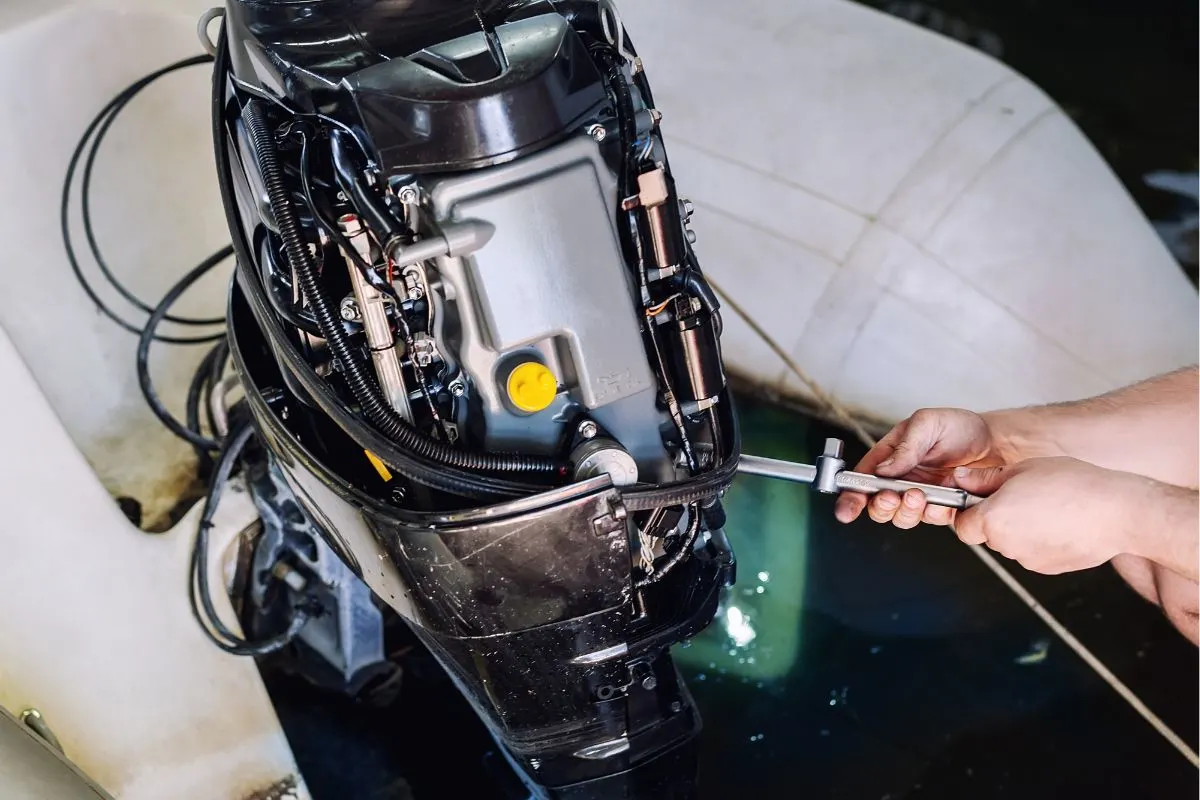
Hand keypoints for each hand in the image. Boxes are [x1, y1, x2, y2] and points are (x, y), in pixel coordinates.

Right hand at [834, 409, 1005, 527]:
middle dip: (880, 505)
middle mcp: (901, 479)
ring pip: (900, 516)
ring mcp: (920, 495)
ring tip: (918, 495)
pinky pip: (931, 519)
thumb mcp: (927, 424)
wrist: (997, 442)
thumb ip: (904, 447)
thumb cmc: (959, 427)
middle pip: (876, 504)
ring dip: (905, 510)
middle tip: (891, 497)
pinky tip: (943, 501)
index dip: (850, 496)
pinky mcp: (942, 507)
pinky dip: (934, 513)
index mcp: (889, 457)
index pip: (862, 479)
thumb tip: (883, 470)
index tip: (847, 509)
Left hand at [951, 457, 1139, 573]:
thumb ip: (984, 479)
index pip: (962, 525)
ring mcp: (1028, 560)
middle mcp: (1006, 545)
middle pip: (988, 534)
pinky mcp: (1049, 568)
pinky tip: (1061, 524)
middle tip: (1023, 497)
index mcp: (993, 519)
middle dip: (998, 518)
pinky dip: (1041, 541)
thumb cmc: (1073, 485)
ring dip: (1021, 530)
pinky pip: (1034, 553)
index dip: (970, 512)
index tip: (982, 500)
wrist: (1118, 511)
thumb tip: (960, 478)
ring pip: (1012, 544)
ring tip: (1048, 508)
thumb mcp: (1022, 469)